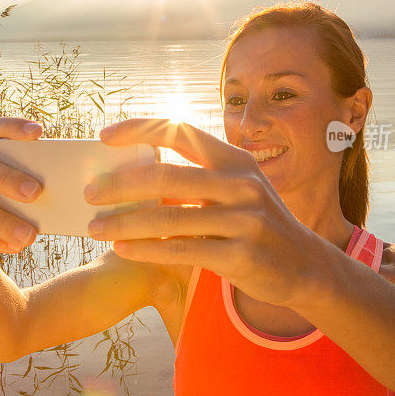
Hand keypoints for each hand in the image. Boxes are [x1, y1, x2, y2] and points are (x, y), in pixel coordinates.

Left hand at [84, 118, 321, 306]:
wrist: (304, 265)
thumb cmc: (257, 221)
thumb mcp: (236, 188)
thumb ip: (196, 177)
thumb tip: (138, 173)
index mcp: (236, 159)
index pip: (180, 131)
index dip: (139, 130)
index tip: (104, 136)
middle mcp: (242, 184)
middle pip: (167, 177)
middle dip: (120, 184)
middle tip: (90, 193)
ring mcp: (244, 220)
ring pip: (169, 218)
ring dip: (125, 223)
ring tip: (95, 227)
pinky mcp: (241, 256)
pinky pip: (182, 251)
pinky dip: (146, 250)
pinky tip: (122, 249)